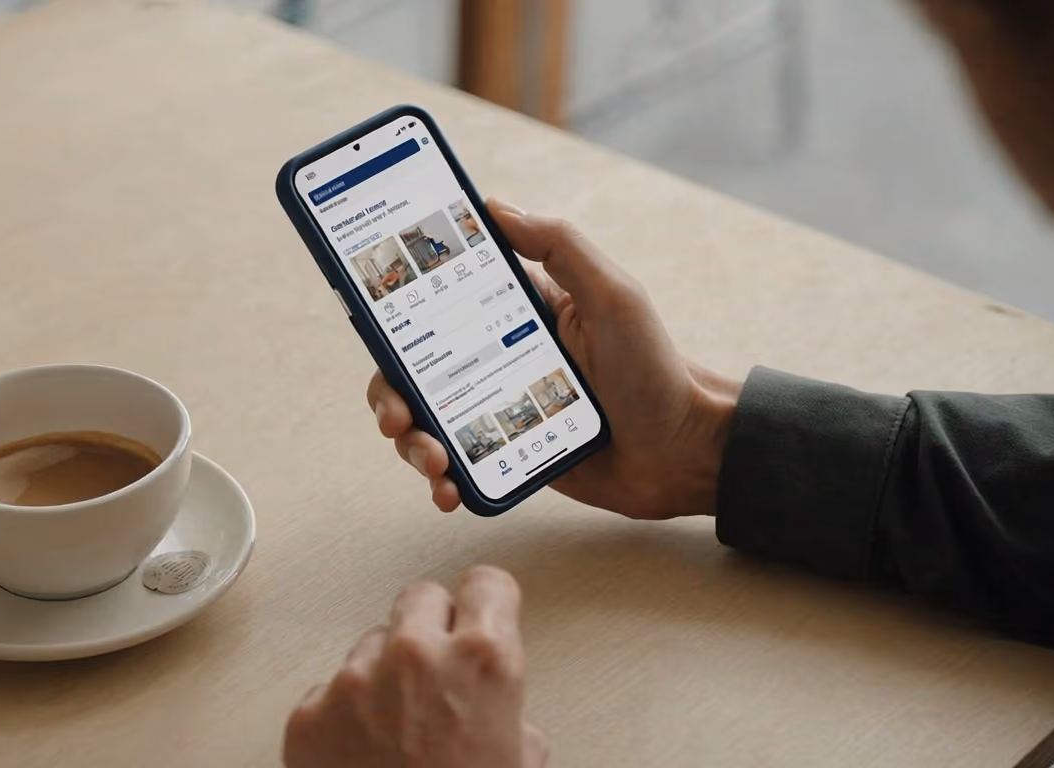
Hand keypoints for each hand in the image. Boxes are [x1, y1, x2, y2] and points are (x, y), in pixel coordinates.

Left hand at [283, 566, 547, 767]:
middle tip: (436, 672)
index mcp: (484, 661)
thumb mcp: (520, 765)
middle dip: (430, 628)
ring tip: (396, 733)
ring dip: (383, 675)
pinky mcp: (309, 712)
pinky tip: (360, 755)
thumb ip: (513, 718)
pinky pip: (329, 690)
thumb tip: (504, 717)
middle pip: (420, 597)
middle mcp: (416, 654)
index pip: (487, 584)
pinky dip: (343, 715)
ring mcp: (355, 680)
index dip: (486, 605)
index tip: (482, 615)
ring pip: (371, 645)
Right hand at [367, 199, 741, 518]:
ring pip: (426, 421)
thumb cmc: (656, 367)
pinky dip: (441, 480)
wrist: (684, 453)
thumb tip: (494, 206)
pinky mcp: (508, 457)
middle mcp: (497, 359)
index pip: (440, 299)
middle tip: (394, 412)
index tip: (369, 309)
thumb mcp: (613, 295)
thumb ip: (561, 246)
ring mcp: (499, 410)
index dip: (396, 304)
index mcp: (516, 312)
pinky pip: (457, 467)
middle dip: (390, 391)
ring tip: (432, 460)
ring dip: (411, 441)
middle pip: (415, 368)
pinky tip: (447, 490)